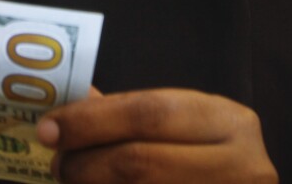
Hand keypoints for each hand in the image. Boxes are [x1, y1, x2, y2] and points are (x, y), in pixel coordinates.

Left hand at [37, 88, 277, 183]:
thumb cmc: (206, 155)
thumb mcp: (181, 125)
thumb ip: (127, 116)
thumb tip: (62, 113)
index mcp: (230, 123)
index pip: (148, 113)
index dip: (91, 121)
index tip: (49, 128)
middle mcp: (242, 168)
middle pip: (141, 162)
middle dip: (86, 162)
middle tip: (57, 163)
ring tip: (72, 178)